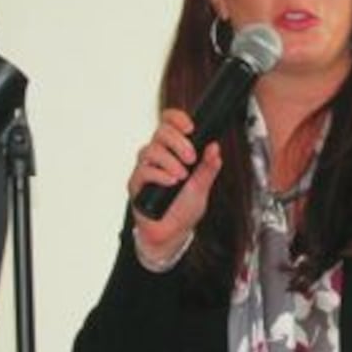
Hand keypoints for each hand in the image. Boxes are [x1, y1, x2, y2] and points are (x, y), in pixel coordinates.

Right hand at [126, 108, 222, 255]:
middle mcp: (156, 154)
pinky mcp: (136, 184)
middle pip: (160, 132)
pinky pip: (143, 172)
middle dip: (178, 142)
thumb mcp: (202, 186)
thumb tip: (215, 147)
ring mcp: (144, 168)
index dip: (177, 118)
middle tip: (191, 158)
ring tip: (182, 176)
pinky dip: (159, 175)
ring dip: (169, 161)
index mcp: (172, 149)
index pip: (169, 122)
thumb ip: (208, 167)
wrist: (173, 233)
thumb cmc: (185, 207)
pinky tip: (171, 182)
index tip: (191, 127)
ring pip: (151, 150)